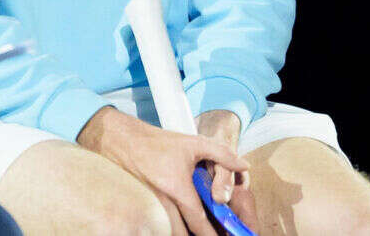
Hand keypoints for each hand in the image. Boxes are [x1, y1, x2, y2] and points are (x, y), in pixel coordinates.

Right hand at [78, 106, 247, 235]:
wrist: (123, 142)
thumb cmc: (159, 143)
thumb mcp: (195, 142)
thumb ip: (223, 153)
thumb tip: (245, 165)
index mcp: (177, 188)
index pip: (197, 221)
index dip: (211, 234)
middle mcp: (162, 201)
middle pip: (180, 233)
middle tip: (211, 233)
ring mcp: (149, 207)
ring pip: (167, 232)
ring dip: (182, 232)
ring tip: (195, 229)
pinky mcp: (141, 208)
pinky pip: (157, 226)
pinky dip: (169, 228)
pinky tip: (179, 224)